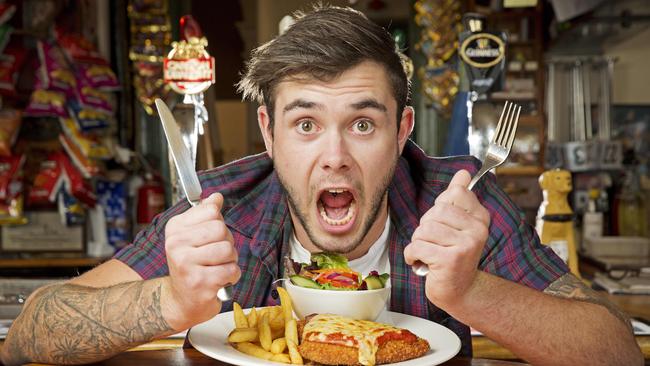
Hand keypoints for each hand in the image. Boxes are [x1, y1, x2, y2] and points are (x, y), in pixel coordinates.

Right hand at [163, 192, 240, 328]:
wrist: (181, 301)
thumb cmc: (191, 266)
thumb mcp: (194, 236)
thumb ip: (205, 214)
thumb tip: (216, 197)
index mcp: (175, 228)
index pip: (211, 211)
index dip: (219, 224)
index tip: (210, 237)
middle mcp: (176, 244)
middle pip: (221, 229)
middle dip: (227, 243)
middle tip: (216, 256)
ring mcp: (186, 264)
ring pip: (227, 249)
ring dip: (230, 261)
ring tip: (218, 268)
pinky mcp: (200, 283)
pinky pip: (231, 270)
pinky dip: (231, 276)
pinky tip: (219, 280)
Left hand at [404, 170, 489, 309]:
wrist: (459, 291)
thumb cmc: (453, 255)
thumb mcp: (457, 224)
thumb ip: (458, 197)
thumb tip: (463, 172)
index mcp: (480, 217)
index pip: (453, 194)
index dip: (439, 210)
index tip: (445, 226)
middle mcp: (477, 230)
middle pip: (435, 212)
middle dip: (426, 228)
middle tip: (435, 244)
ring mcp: (466, 245)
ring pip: (424, 229)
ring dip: (419, 243)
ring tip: (430, 253)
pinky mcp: (450, 260)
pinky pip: (417, 246)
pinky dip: (412, 255)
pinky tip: (422, 263)